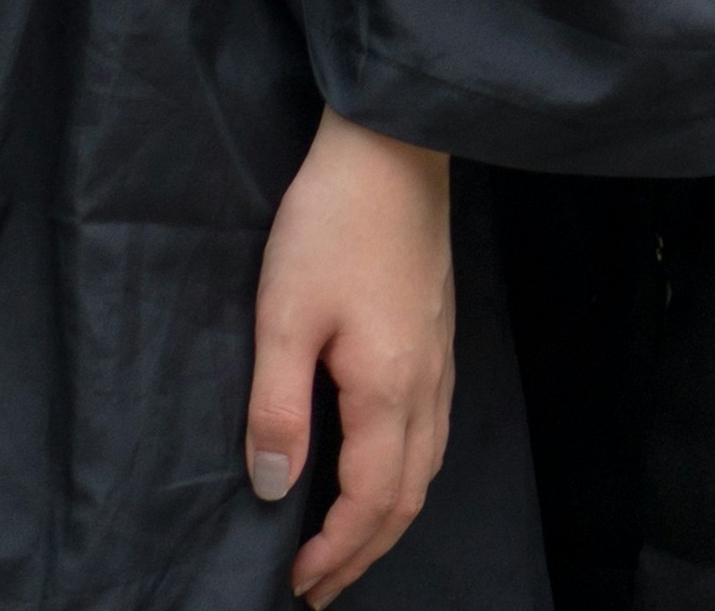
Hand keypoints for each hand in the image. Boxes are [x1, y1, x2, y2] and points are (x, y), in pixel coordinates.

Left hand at [248, 113, 453, 600]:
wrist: (394, 147)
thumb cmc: (332, 223)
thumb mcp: (284, 314)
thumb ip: (277, 407)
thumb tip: (274, 488)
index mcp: (389, 391)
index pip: (371, 501)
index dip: (336, 552)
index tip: (298, 584)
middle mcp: (427, 387)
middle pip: (407, 498)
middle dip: (365, 551)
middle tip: (320, 586)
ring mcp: (440, 361)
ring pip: (426, 468)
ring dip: (387, 518)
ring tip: (347, 544)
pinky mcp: (438, 337)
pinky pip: (430, 434)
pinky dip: (405, 477)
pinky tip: (380, 470)